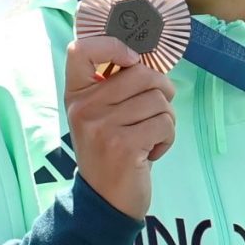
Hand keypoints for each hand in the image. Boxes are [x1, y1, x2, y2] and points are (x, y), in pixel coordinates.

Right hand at [63, 35, 176, 218]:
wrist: (106, 199)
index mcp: (77, 94)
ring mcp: (102, 125)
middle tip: (157, 113)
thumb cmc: (113, 151)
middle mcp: (84, 106)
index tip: (132, 60)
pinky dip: (168, 139)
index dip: (113, 45)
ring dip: (167, 121)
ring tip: (149, 138)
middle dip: (163, 92)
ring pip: (160, 101)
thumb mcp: (104, 115)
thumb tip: (150, 57)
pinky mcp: (124, 144)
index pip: (81, 50)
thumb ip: (117, 87)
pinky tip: (151, 152)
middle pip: (143, 73)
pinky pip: (165, 124)